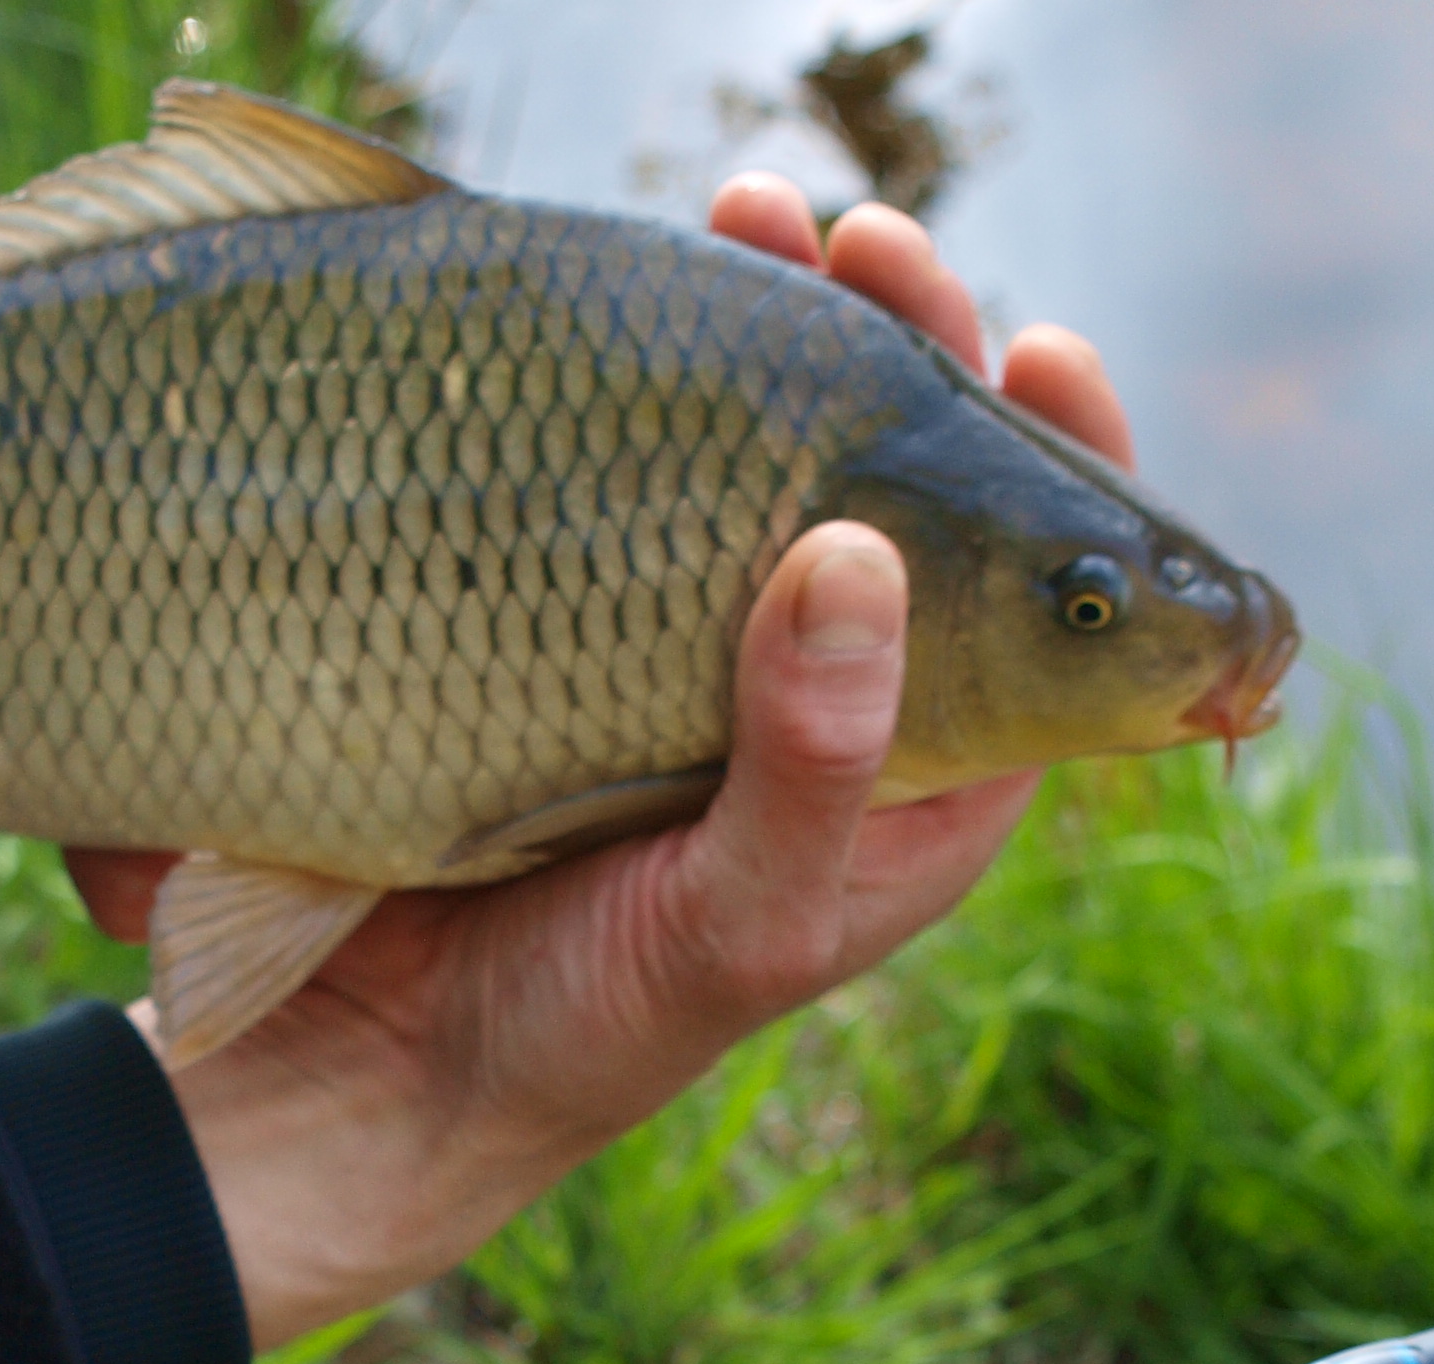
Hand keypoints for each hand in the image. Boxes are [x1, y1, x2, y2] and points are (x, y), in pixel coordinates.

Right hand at [72, 180, 1136, 1346]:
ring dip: (752, 329)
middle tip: (848, 230)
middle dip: (883, 336)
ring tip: (740, 218)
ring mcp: (695, 647)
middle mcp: (829, 692)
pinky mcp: (570, 625)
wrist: (374, 1076)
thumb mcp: (737, 923)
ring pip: (765, 455)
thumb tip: (854, 549)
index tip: (1034, 339)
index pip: (1045, 586)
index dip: (1059, 454)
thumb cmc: (595, 1027)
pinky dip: (628, 393)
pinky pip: (625, 484)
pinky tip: (617, 324)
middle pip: (903, 475)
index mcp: (927, 768)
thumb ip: (815, 763)